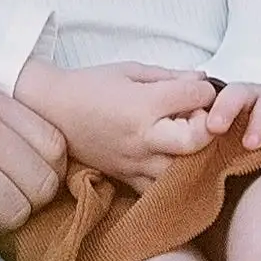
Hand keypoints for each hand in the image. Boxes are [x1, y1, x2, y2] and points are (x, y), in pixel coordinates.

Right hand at [14, 59, 216, 185]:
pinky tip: (173, 164)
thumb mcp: (130, 70)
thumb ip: (169, 76)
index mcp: (142, 104)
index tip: (203, 91)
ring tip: (188, 142)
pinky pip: (159, 190)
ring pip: (181, 172)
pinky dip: (173, 180)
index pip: (193, 98)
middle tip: (201, 119)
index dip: (206, 92)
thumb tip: (202, 81)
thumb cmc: (91, 85)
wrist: (53, 111)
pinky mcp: (127, 179)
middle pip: (194, 142)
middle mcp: (141, 137)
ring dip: (193, 157)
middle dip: (207, 128)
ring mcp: (135, 163)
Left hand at [200, 81, 260, 151]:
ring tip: (250, 145)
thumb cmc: (239, 148)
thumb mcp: (220, 143)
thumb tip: (172, 168)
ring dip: (260, 121)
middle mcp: (255, 100)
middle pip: (241, 94)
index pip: (221, 96)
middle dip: (230, 108)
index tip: (211, 127)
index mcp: (231, 103)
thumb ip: (202, 146)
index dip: (218, 108)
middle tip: (218, 129)